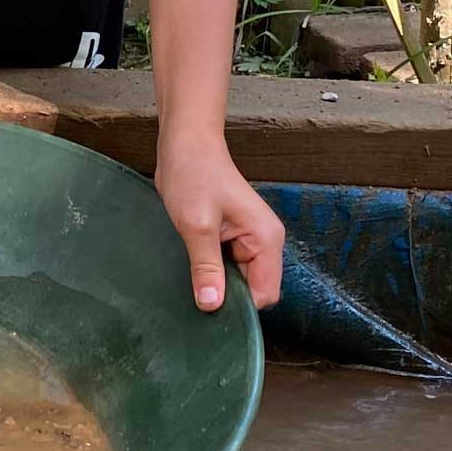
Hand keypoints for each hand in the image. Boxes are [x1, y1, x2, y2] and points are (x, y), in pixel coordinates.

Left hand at [154, 139, 284, 311]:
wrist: (184, 144)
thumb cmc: (194, 173)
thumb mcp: (197, 224)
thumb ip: (206, 267)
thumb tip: (212, 305)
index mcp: (267, 239)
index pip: (265, 294)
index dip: (238, 305)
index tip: (209, 307)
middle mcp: (265, 242)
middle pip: (253, 290)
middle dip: (226, 294)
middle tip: (195, 288)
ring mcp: (249, 240)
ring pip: (238, 281)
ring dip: (216, 281)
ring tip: (192, 272)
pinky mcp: (232, 238)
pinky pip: (226, 267)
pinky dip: (211, 270)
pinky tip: (193, 264)